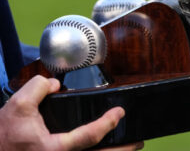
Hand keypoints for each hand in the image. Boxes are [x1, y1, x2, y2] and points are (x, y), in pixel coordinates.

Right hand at [0, 75, 143, 150]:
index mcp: (52, 149)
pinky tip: (106, 149)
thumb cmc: (3, 134)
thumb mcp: (17, 105)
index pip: (87, 138)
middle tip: (137, 141)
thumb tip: (55, 84)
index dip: (106, 124)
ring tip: (129, 147)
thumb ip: (38, 87)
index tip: (119, 112)